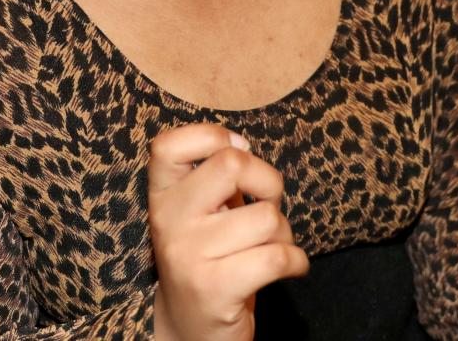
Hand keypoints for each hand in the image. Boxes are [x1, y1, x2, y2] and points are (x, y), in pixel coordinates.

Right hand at [148, 124, 308, 340]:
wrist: (190, 329)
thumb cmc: (208, 256)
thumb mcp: (198, 211)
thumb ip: (212, 176)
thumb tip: (243, 144)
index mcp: (162, 194)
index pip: (170, 144)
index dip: (212, 135)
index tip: (237, 149)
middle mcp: (168, 220)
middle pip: (231, 163)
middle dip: (267, 180)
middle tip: (266, 202)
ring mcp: (188, 255)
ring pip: (266, 217)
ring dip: (284, 233)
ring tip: (270, 245)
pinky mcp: (214, 289)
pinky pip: (276, 257)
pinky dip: (296, 260)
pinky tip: (290, 266)